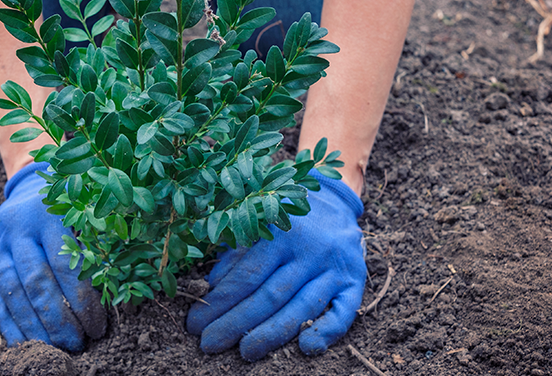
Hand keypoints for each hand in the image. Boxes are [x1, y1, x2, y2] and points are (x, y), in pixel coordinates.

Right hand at [0, 162, 106, 349]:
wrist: (30, 188)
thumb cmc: (71, 206)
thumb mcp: (87, 214)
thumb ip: (100, 243)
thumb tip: (122, 291)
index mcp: (49, 213)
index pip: (65, 264)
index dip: (81, 300)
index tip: (97, 326)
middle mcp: (18, 227)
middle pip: (35, 281)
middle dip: (57, 319)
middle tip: (76, 343)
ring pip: (10, 290)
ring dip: (32, 325)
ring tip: (53, 348)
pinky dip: (7, 322)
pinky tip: (23, 343)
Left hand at [186, 169, 365, 359]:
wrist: (334, 199)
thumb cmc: (285, 216)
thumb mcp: (258, 225)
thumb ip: (236, 254)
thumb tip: (212, 288)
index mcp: (281, 232)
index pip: (247, 276)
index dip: (220, 303)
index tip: (196, 324)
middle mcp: (310, 250)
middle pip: (271, 295)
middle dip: (237, 323)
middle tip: (210, 344)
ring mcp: (335, 267)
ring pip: (302, 307)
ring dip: (272, 334)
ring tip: (245, 352)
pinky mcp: (355, 281)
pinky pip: (344, 312)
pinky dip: (327, 332)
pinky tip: (306, 348)